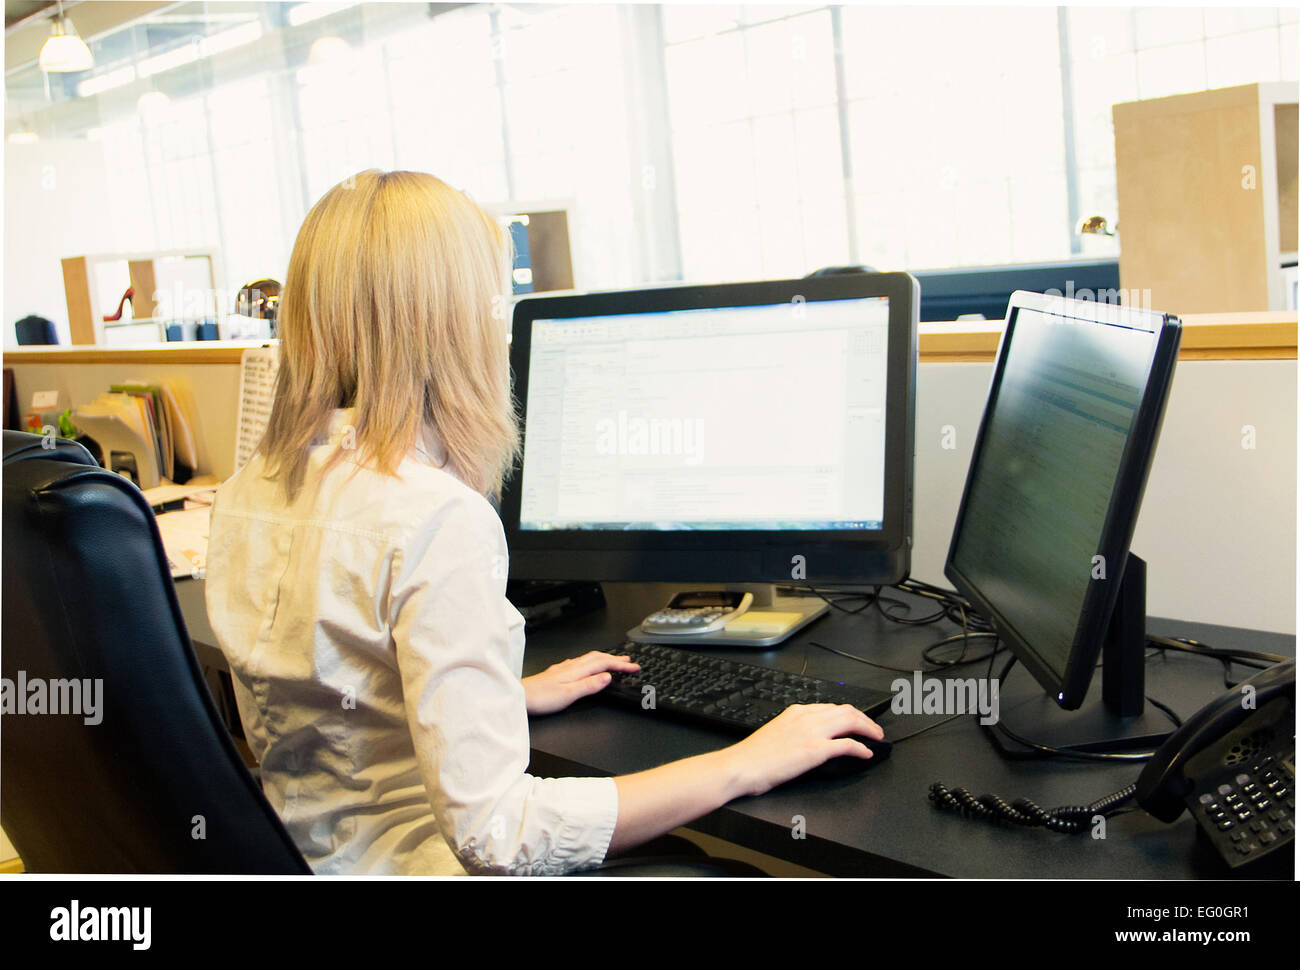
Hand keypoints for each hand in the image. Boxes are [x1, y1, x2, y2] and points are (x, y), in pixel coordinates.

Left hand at [522, 651, 639, 715]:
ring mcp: (563, 669)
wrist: (520, 697)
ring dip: (603, 658)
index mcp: (576, 671)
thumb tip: (607, 677)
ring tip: (613, 660)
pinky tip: (586, 665)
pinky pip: (579, 663)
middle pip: (597, 658)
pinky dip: (590, 662)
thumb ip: (589, 685)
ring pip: (588, 659)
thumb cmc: (540, 698)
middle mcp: (570, 667)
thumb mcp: (569, 695)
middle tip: (629, 661)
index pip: (604, 664)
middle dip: (615, 658)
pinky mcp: (557, 673)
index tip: (634, 667)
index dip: (620, 665)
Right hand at [724, 704, 884, 796]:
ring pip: (850, 721)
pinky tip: (866, 753)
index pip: (831, 706)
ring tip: (876, 737)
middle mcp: (806, 717)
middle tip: (875, 729)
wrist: (741, 766)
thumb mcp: (776, 732)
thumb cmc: (753, 756)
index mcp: (796, 712)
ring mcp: (812, 732)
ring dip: (868, 729)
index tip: (857, 720)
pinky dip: (861, 747)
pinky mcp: (815, 750)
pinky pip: (847, 745)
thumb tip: (808, 738)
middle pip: (846, 710)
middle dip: (865, 719)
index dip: (849, 713)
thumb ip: (794, 729)